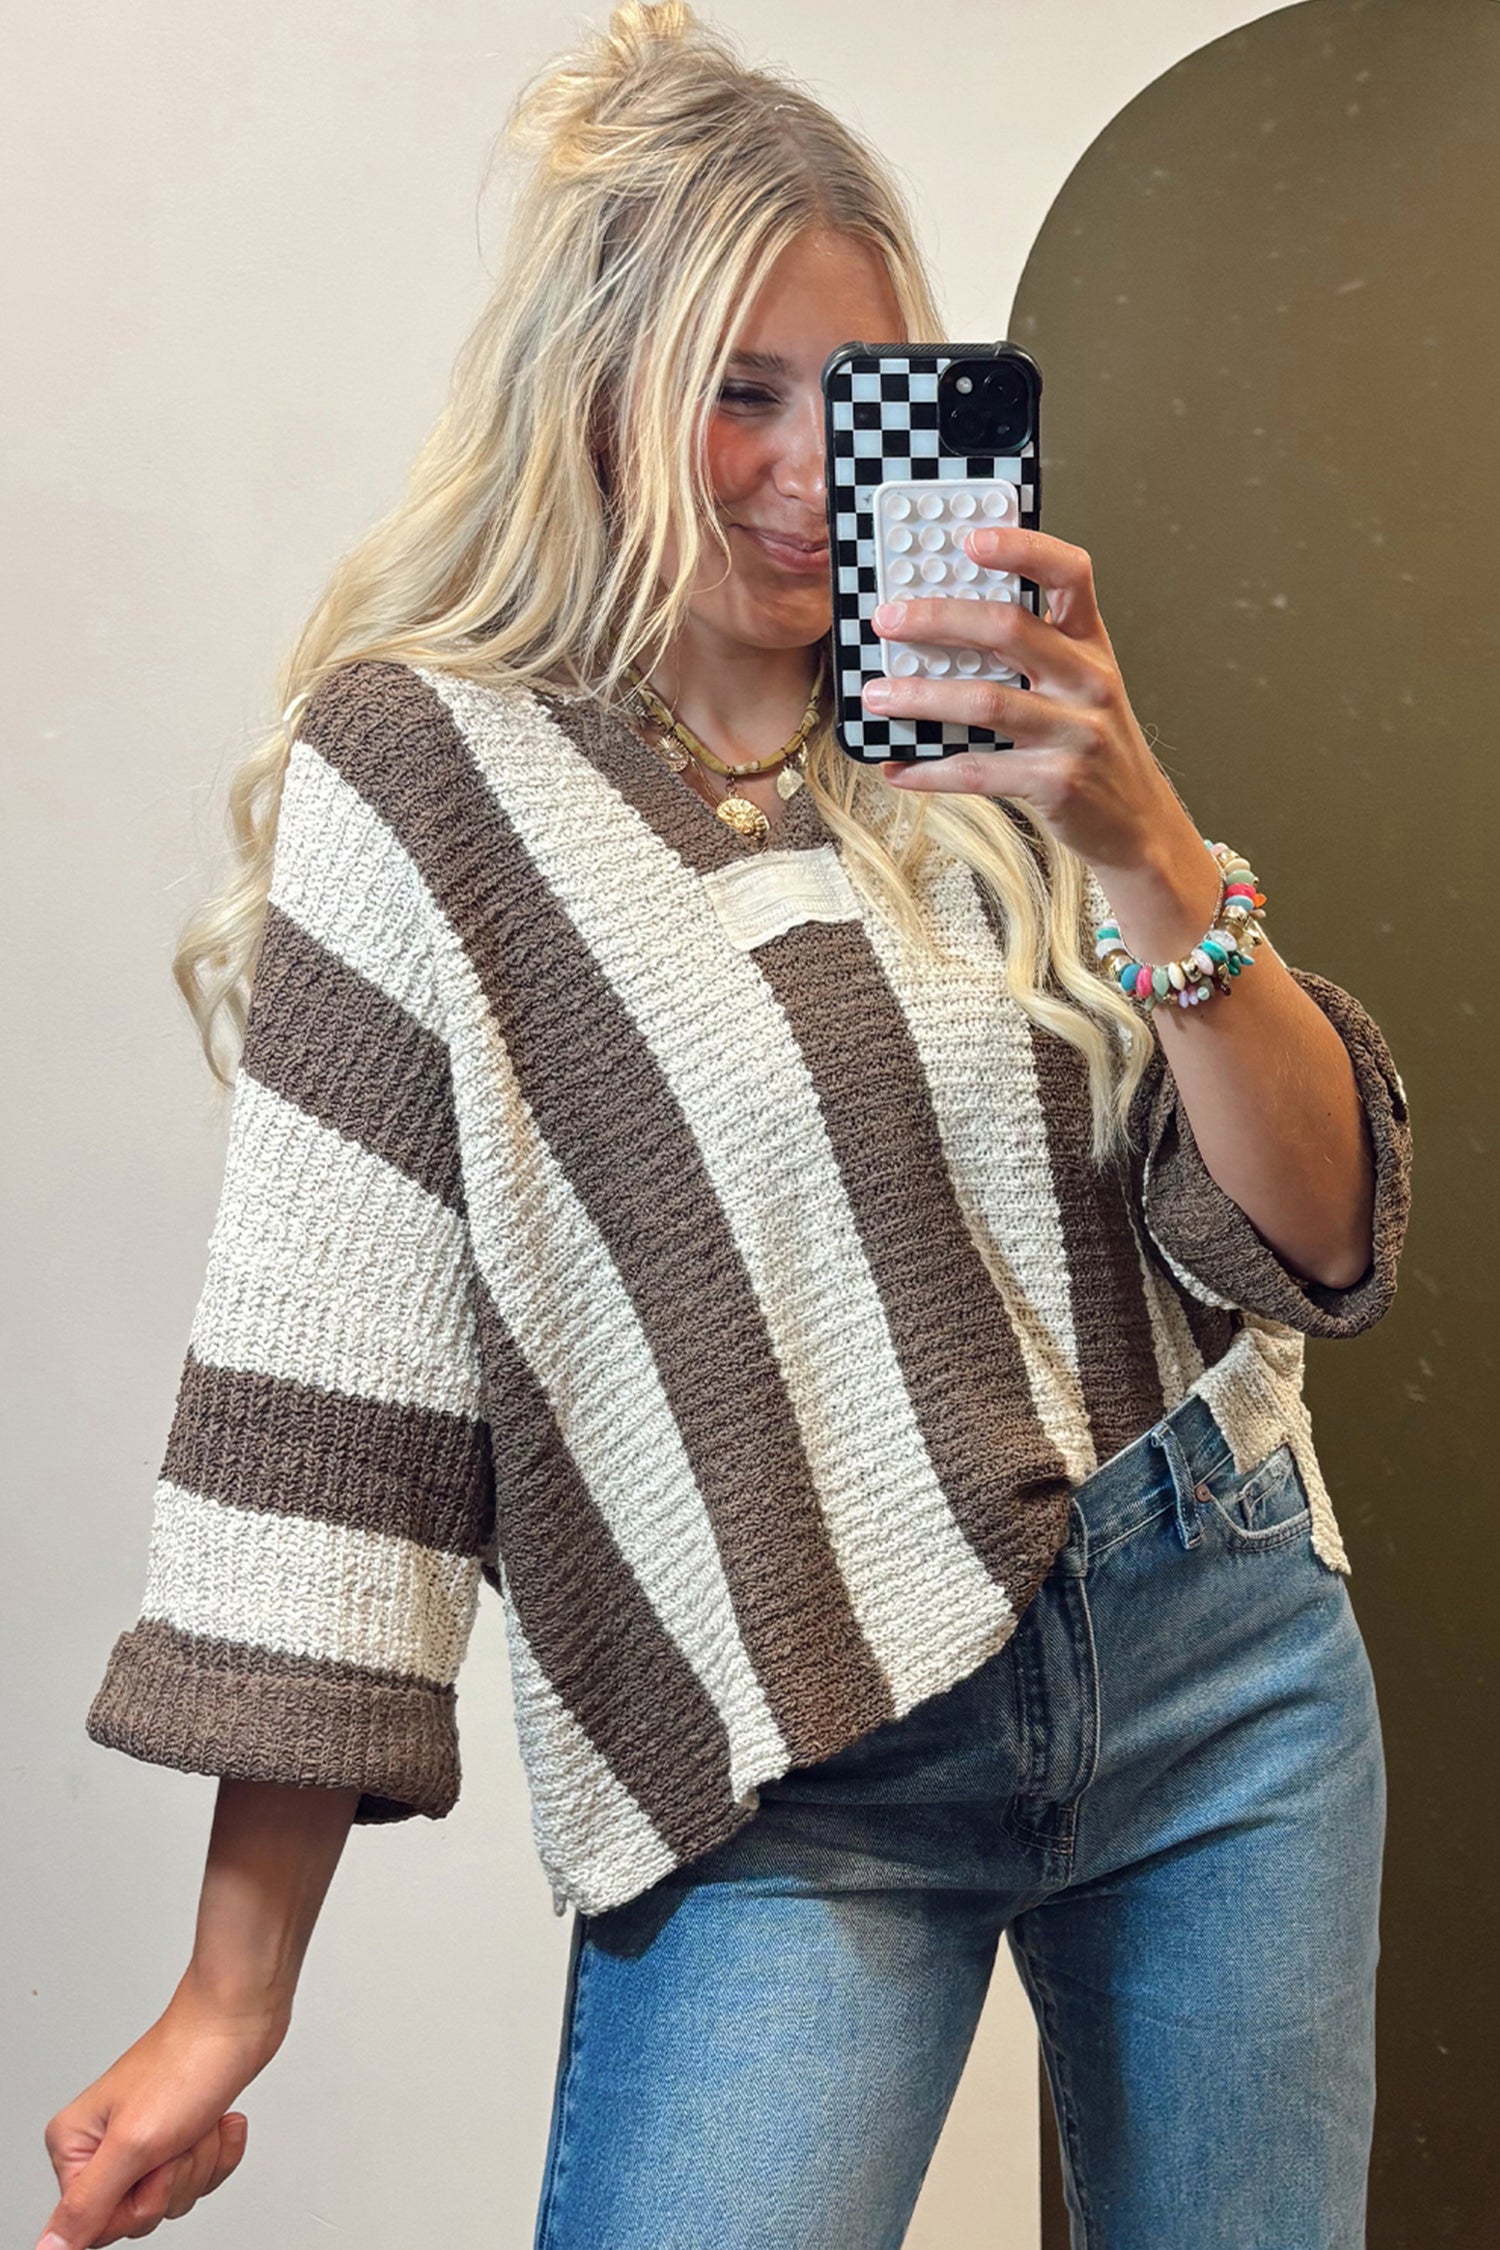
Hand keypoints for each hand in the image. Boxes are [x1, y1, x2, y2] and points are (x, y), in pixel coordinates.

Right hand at [36, 1975, 279, 2246]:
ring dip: (199, 2161)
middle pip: (138, 2213)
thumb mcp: (133, 2145)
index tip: (149, 2168)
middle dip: (173, 2180)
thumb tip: (50, 2248)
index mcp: (74, 2146)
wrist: (237, 2019)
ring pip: (174, 2196)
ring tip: (197, 2122)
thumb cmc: (187, 2062)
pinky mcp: (180, 2135)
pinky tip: (220, 2121)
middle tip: (176, 2138)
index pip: (95, 2224)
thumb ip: (87, 2204)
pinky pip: (201, 2176)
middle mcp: (103, 2145)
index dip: (135, 2204)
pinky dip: (218, 2153)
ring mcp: (144, 2140)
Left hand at [863, 525, 1212, 908]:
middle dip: (938, 619)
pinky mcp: (1056, 783)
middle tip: (887, 621)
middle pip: (1008, 629)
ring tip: (876, 695)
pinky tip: (898, 769)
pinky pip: (979, 771)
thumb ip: (1031, 654)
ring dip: (921, 697)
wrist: (1137, 822)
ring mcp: (1075, 732)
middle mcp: (1088, 681)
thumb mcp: (1078, 687)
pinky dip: (930, 770)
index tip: (970, 539)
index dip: (1022, 548)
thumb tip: (938, 633)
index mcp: (1090, 645)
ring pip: (985, 702)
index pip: (1069, 574)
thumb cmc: (1092, 745)